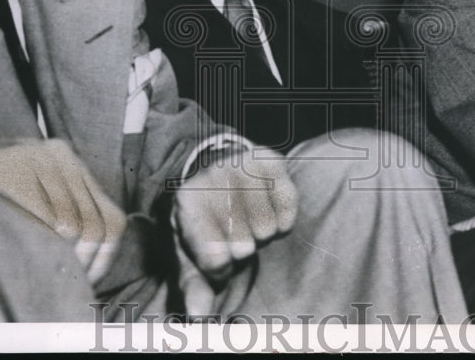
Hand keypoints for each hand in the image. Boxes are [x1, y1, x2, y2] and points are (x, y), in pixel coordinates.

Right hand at [0, 119, 125, 282]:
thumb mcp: (35, 189)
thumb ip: (64, 211)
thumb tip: (91, 260)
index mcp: (72, 163)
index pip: (112, 219)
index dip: (104, 258)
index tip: (86, 280)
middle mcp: (62, 156)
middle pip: (95, 226)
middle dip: (81, 262)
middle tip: (60, 279)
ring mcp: (38, 158)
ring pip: (70, 224)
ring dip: (56, 255)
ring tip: (39, 268)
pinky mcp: (11, 166)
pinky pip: (40, 216)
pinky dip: (37, 242)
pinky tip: (23, 252)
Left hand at [173, 146, 297, 314]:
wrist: (215, 169)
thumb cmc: (204, 221)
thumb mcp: (190, 252)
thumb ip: (194, 285)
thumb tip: (199, 316)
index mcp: (186, 203)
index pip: (215, 260)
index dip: (221, 267)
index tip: (217, 254)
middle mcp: (210, 177)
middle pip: (243, 246)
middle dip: (243, 249)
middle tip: (234, 233)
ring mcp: (241, 164)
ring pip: (267, 228)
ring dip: (263, 233)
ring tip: (249, 220)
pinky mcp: (269, 158)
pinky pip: (289, 204)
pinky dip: (283, 217)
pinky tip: (269, 209)